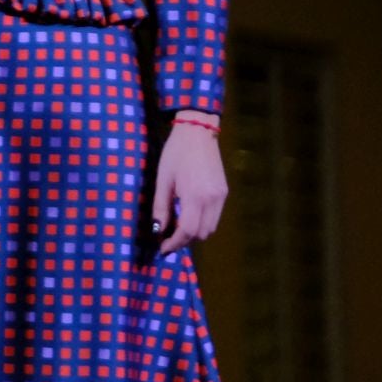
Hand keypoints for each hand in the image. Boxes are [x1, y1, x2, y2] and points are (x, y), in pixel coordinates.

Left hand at [153, 113, 227, 254]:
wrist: (197, 133)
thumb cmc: (175, 154)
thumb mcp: (162, 179)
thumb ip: (161, 207)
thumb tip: (157, 230)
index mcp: (195, 196)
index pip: (187, 231)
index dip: (174, 243)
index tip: (162, 248)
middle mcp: (212, 199)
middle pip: (201, 234)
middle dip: (184, 240)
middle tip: (167, 238)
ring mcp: (221, 196)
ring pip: (211, 228)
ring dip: (194, 233)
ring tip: (176, 228)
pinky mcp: (224, 192)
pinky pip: (215, 216)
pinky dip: (202, 222)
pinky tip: (188, 215)